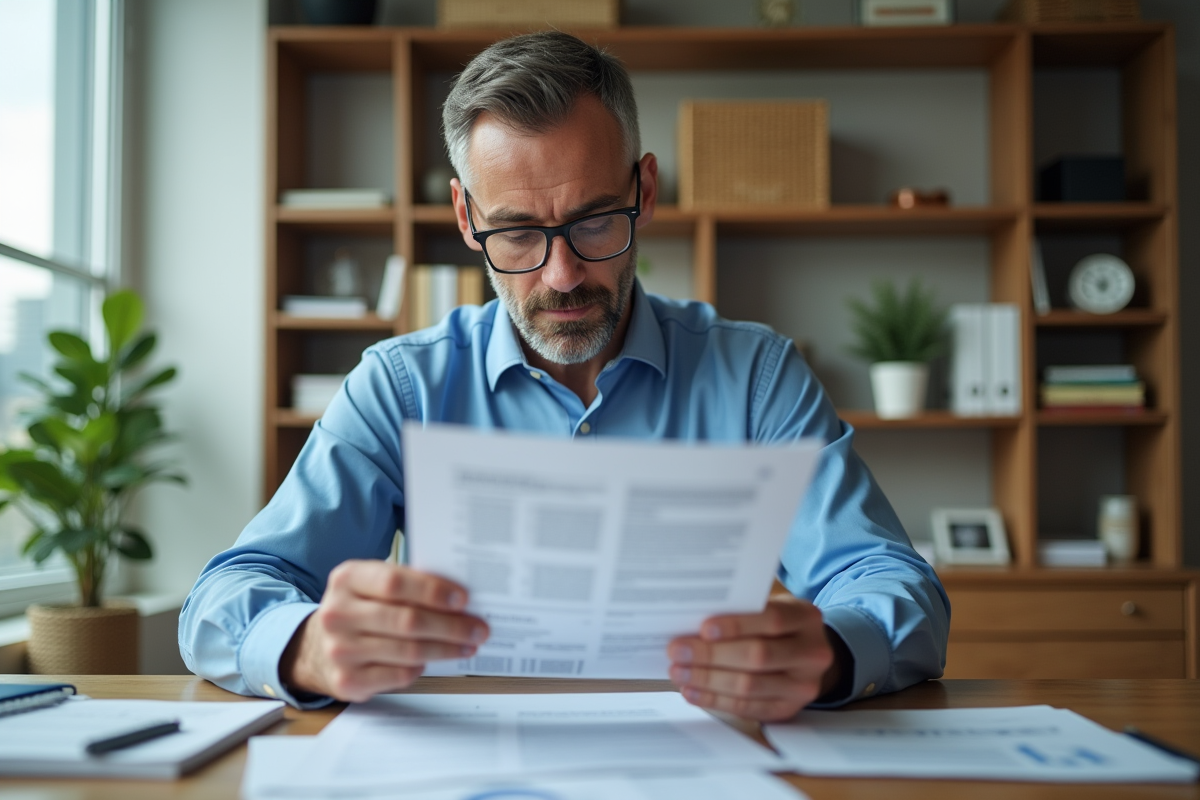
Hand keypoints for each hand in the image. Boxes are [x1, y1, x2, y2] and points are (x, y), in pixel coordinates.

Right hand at [281, 560, 488, 701]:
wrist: (317, 647)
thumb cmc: (360, 609)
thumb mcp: (371, 584)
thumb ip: (406, 584)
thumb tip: (460, 597)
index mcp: (347, 579)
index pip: (395, 582)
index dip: (433, 591)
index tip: (463, 599)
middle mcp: (338, 614)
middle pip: (406, 620)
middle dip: (450, 626)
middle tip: (478, 628)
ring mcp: (340, 650)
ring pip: (408, 651)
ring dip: (446, 649)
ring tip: (468, 645)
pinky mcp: (348, 681)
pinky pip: (400, 675)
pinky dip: (423, 667)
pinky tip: (435, 659)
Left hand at [667, 596, 839, 721]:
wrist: (806, 654)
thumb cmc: (778, 626)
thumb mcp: (770, 608)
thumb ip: (743, 612)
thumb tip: (693, 623)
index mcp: (806, 618)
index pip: (772, 620)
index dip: (736, 625)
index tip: (703, 628)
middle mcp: (812, 653)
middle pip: (758, 656)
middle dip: (712, 655)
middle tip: (678, 651)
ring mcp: (803, 686)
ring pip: (749, 686)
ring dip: (707, 680)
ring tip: (678, 672)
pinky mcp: (787, 709)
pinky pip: (746, 707)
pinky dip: (714, 699)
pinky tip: (692, 691)